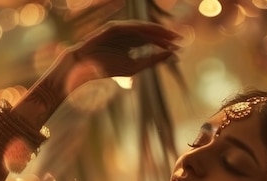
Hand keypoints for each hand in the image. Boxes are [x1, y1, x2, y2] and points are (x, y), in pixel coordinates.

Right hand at [63, 20, 179, 89]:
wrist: (86, 66)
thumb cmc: (108, 68)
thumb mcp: (134, 67)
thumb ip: (152, 61)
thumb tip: (171, 56)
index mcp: (133, 42)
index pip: (153, 40)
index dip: (166, 43)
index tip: (179, 48)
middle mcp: (128, 33)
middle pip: (150, 32)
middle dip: (165, 35)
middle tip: (180, 38)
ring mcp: (120, 28)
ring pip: (142, 28)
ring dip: (156, 31)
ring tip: (170, 36)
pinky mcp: (113, 27)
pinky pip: (130, 27)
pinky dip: (142, 30)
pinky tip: (153, 33)